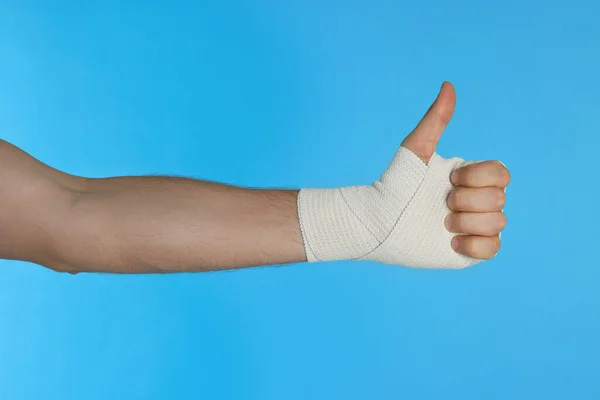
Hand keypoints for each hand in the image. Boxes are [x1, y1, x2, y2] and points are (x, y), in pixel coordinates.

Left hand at [400, 82, 509, 259]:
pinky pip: (494, 248)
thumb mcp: (415, 150)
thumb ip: (435, 120)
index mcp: (470, 178)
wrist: (377, 223)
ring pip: (498, 223)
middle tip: (440, 204)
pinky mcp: (469, 251)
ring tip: (441, 224)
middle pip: (500, 199)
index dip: (478, 178)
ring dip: (465, 222)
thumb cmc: (394, 184)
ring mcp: (475, 227)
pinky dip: (474, 246)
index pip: (502, 173)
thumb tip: (448, 86)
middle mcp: (476, 201)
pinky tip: (450, 242)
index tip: (448, 180)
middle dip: (466, 201)